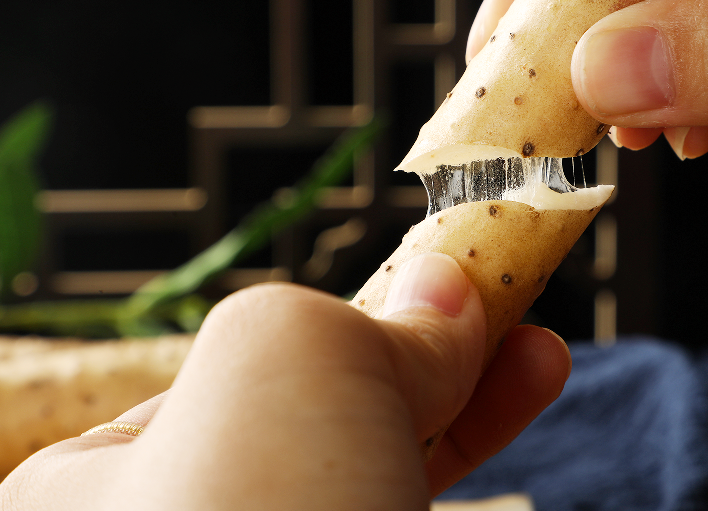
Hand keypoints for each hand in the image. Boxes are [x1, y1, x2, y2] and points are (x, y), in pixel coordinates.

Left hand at [0, 254, 570, 509]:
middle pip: (327, 415)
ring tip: (541, 350)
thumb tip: (442, 293)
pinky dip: (476, 445)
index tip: (453, 281)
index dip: (362, 318)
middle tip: (511, 306)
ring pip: (383, 464)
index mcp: (102, 485)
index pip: (251, 372)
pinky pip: (413, 500)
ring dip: (473, 399)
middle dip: (431, 354)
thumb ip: (363, 320)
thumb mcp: (287, 368)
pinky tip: (526, 392)